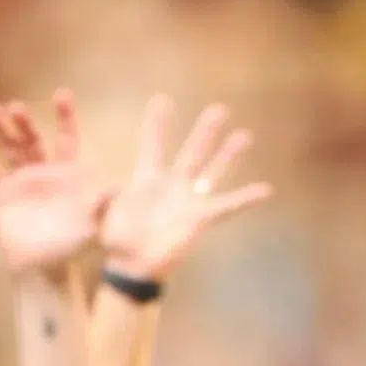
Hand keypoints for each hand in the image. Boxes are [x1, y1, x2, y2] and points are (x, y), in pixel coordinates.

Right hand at [0, 90, 110, 273]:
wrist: (44, 268)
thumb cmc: (73, 247)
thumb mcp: (91, 224)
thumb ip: (101, 205)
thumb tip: (118, 191)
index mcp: (69, 173)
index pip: (69, 139)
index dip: (66, 117)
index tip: (61, 94)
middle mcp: (45, 171)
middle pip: (34, 140)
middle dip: (25, 122)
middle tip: (15, 107)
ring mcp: (23, 181)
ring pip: (11, 149)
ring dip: (0, 130)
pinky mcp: (4, 194)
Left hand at [99, 94, 270, 281]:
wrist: (133, 266)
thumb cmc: (116, 241)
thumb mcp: (100, 216)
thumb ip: (100, 202)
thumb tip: (102, 191)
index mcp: (147, 178)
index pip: (154, 144)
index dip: (157, 124)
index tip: (162, 99)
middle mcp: (172, 184)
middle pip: (192, 151)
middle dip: (205, 130)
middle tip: (219, 109)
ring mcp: (188, 200)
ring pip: (212, 171)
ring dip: (228, 155)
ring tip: (244, 135)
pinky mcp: (200, 218)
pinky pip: (227, 206)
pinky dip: (246, 199)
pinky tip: (265, 189)